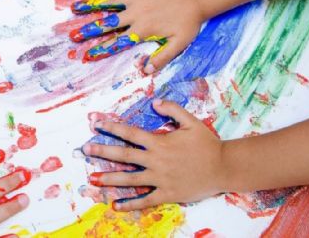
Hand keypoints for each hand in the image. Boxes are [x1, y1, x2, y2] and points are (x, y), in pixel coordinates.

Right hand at [70, 0, 202, 72]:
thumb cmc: (189, 22)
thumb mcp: (179, 44)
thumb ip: (161, 57)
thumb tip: (145, 71)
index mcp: (142, 30)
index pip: (117, 42)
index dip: (101, 50)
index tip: (87, 55)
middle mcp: (135, 14)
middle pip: (107, 23)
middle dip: (89, 29)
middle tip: (73, 35)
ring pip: (108, 3)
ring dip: (90, 6)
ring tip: (73, 8)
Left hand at [81, 100, 224, 209]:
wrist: (223, 167)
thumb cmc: (207, 144)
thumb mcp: (191, 121)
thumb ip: (172, 110)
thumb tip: (154, 102)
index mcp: (159, 142)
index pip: (130, 133)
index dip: (112, 128)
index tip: (96, 124)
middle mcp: (156, 160)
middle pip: (124, 155)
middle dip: (103, 151)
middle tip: (85, 150)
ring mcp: (160, 178)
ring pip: (130, 179)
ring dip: (110, 178)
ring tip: (93, 179)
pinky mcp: (167, 193)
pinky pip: (145, 200)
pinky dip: (130, 204)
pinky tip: (116, 205)